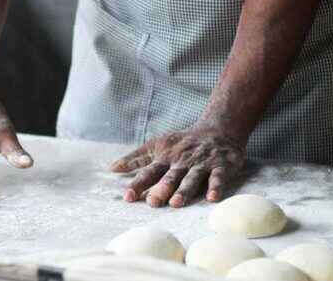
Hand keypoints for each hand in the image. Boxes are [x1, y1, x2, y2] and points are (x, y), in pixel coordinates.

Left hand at [109, 126, 245, 207]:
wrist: (219, 128)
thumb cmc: (183, 142)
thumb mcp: (157, 145)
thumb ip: (136, 159)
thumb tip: (112, 168)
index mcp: (166, 158)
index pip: (149, 172)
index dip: (138, 184)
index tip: (128, 197)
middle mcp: (182, 161)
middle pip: (170, 176)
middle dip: (161, 189)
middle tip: (152, 202)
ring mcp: (201, 164)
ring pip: (192, 178)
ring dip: (184, 190)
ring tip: (176, 203)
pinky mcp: (221, 166)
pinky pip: (218, 177)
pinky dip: (216, 187)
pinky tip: (212, 198)